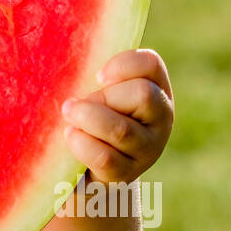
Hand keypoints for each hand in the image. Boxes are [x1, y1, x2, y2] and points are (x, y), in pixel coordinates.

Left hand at [61, 48, 172, 184]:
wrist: (89, 170)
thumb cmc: (92, 117)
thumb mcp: (101, 92)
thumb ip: (100, 77)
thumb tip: (73, 56)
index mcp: (157, 89)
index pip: (151, 65)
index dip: (122, 65)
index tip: (98, 77)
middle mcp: (161, 119)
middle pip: (142, 94)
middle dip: (103, 96)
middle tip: (77, 104)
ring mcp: (148, 149)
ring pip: (121, 129)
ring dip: (87, 118)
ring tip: (69, 114)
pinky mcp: (126, 174)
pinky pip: (104, 157)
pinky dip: (82, 144)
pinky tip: (71, 136)